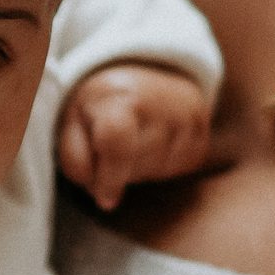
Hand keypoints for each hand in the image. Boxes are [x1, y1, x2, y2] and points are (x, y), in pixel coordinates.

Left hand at [58, 60, 214, 210]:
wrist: (143, 74)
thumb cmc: (100, 108)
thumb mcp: (73, 126)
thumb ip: (77, 162)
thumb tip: (105, 199)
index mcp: (116, 94)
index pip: (118, 143)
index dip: (110, 179)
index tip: (104, 199)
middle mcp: (157, 98)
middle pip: (138, 165)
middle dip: (120, 174)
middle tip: (111, 152)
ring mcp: (185, 112)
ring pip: (160, 170)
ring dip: (141, 171)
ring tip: (133, 144)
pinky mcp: (201, 128)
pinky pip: (180, 169)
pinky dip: (162, 168)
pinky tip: (153, 146)